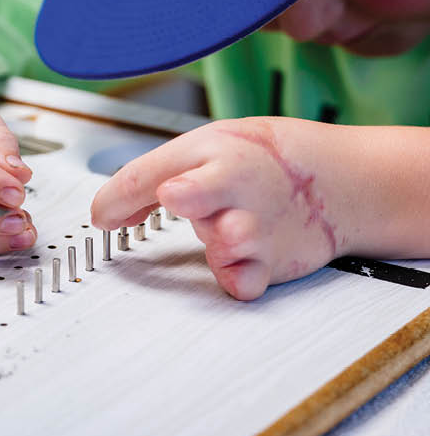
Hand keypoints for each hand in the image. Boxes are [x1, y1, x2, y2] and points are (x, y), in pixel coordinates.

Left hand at [90, 117, 352, 300]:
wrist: (333, 177)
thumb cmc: (254, 162)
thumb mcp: (200, 153)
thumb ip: (148, 182)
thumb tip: (105, 214)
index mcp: (207, 154)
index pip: (145, 175)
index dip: (115, 199)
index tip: (102, 216)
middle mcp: (232, 187)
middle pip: (194, 194)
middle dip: (182, 196)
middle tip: (174, 198)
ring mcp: (254, 225)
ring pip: (223, 242)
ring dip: (214, 242)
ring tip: (221, 232)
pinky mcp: (270, 262)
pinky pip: (244, 282)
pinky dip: (236, 281)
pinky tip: (236, 268)